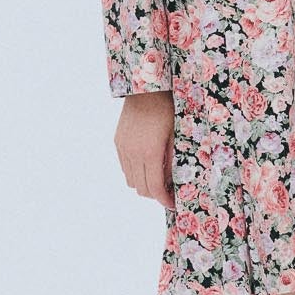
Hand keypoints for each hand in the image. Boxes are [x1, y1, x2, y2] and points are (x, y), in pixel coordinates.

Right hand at [115, 90, 175, 209]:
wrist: (145, 90)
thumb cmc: (167, 110)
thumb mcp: (176, 137)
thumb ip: (172, 162)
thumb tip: (171, 183)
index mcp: (150, 153)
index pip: (155, 188)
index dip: (164, 200)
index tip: (173, 204)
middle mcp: (133, 153)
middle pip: (142, 189)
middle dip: (156, 194)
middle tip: (168, 192)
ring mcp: (123, 148)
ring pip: (131, 180)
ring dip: (144, 184)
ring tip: (158, 178)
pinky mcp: (118, 142)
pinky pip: (126, 167)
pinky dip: (136, 172)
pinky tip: (147, 165)